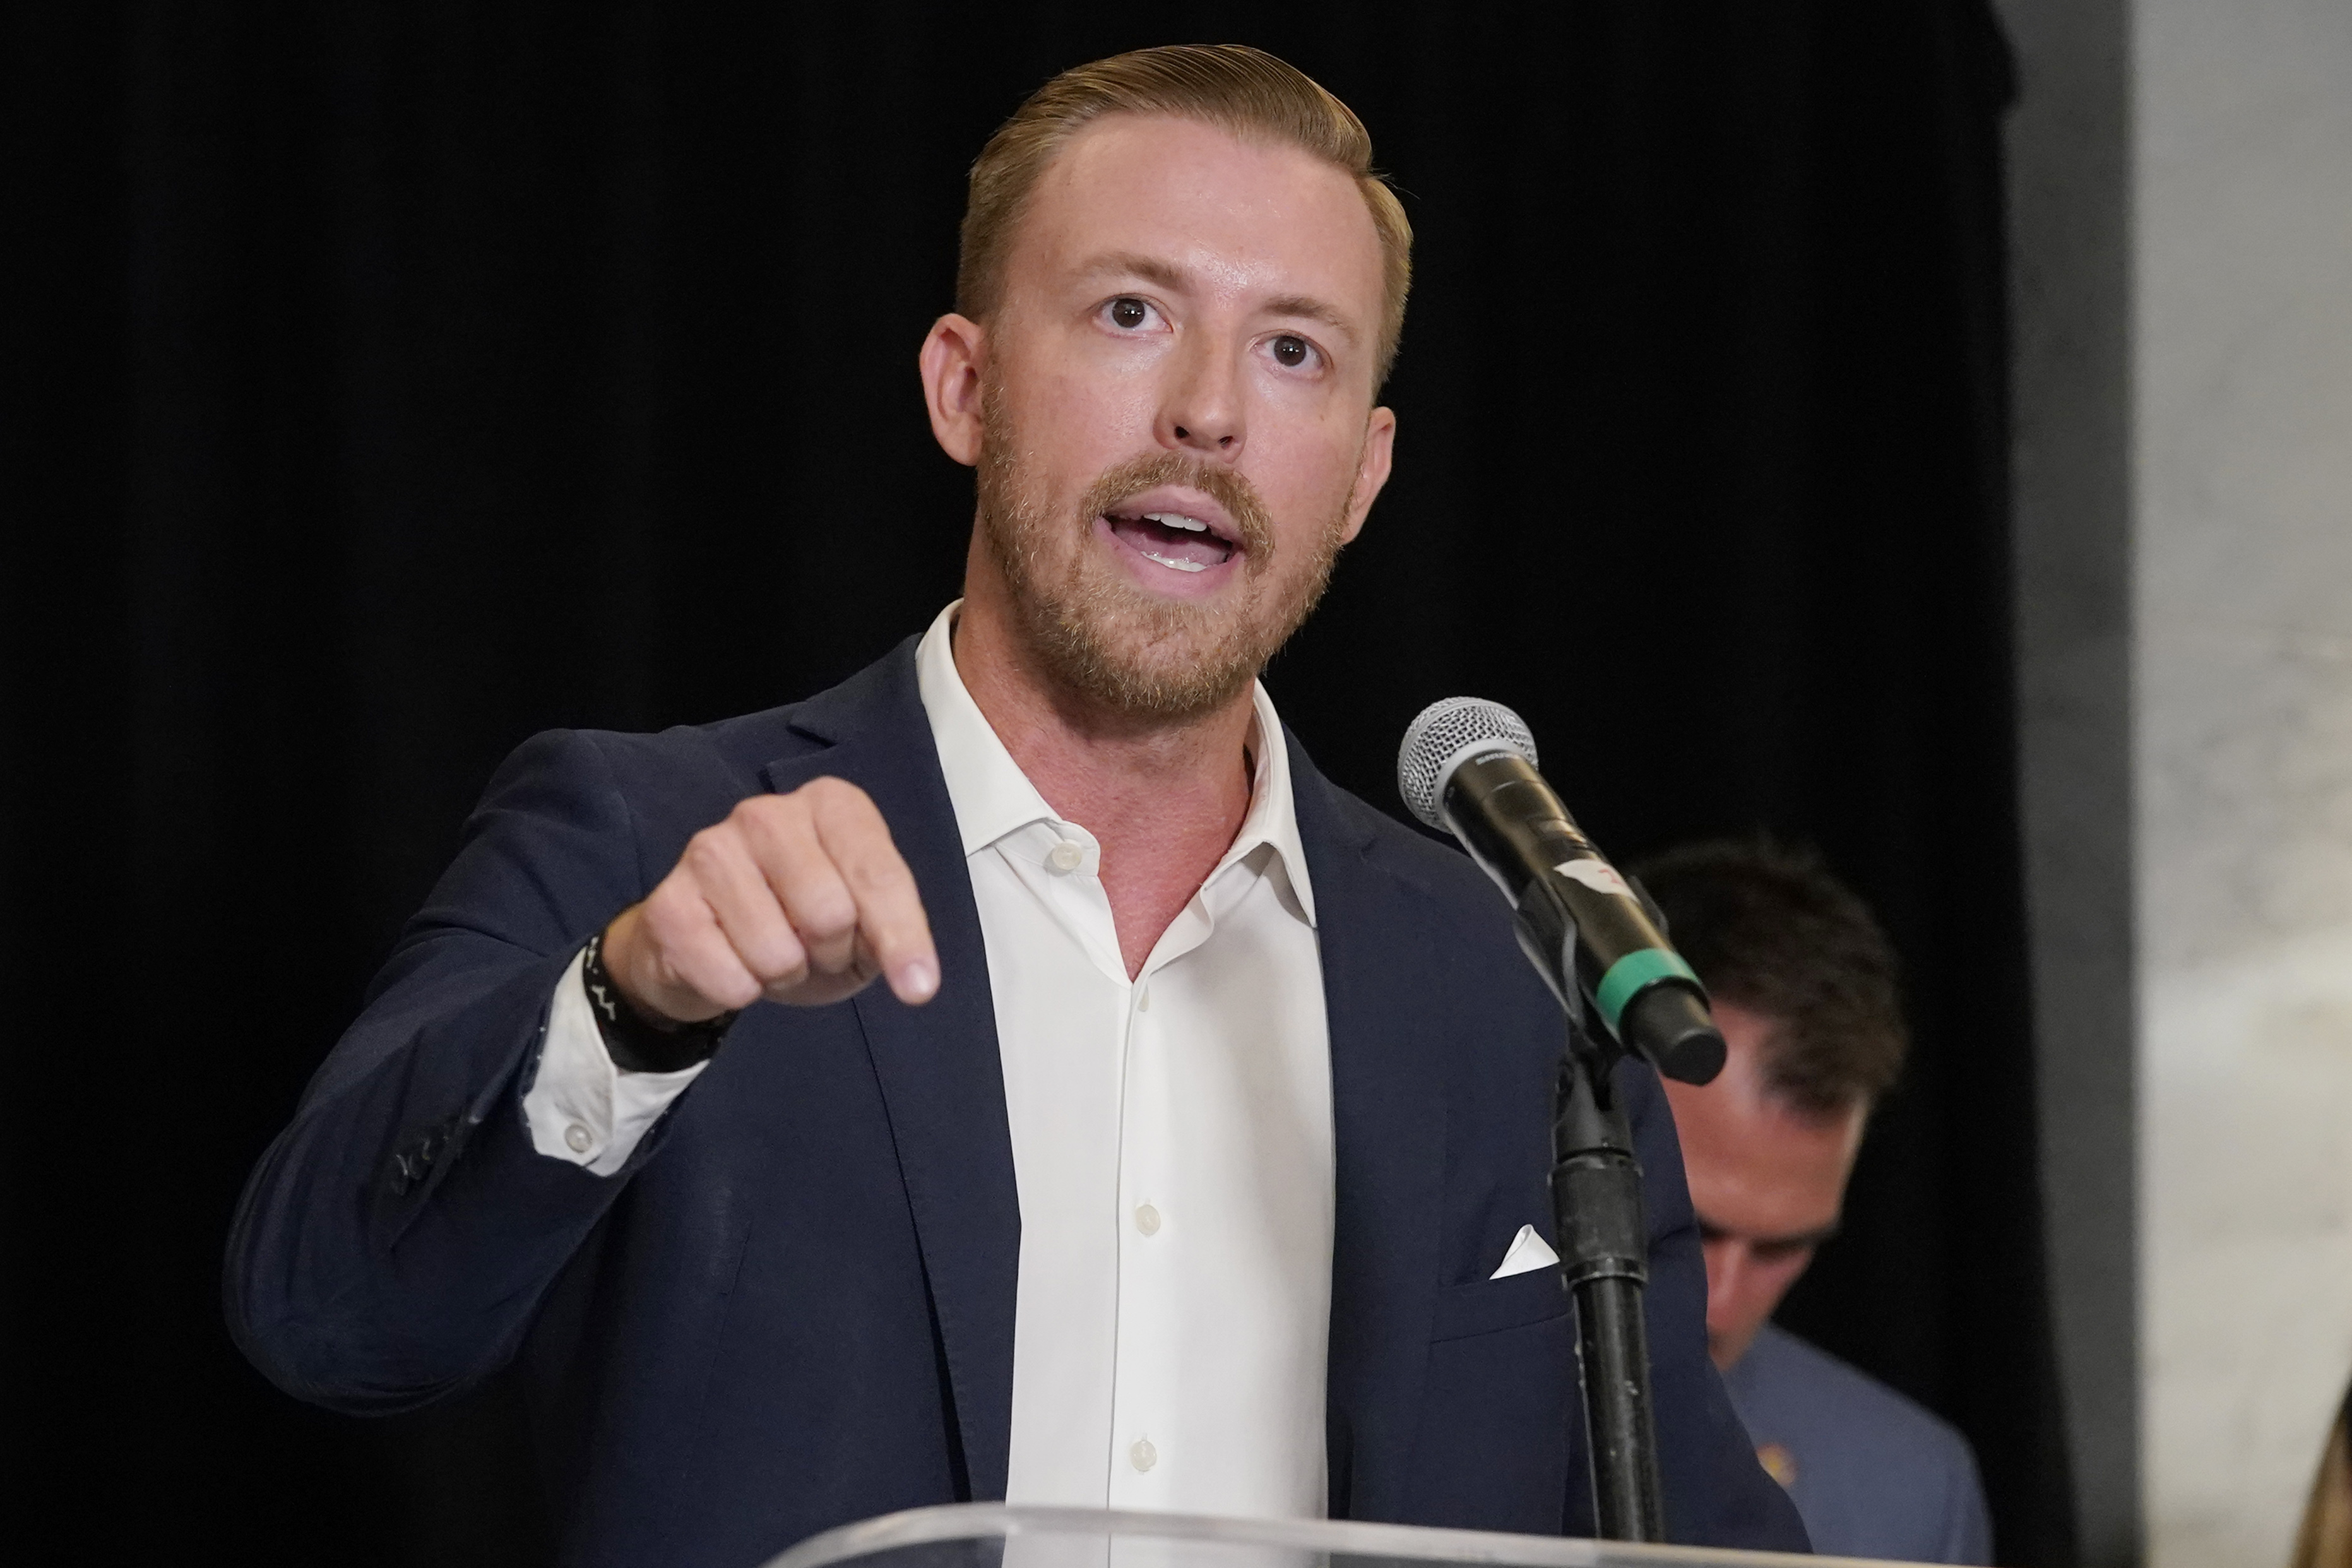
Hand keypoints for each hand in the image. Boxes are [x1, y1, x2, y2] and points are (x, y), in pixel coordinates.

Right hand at [599, 777, 938, 1020]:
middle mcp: (766, 814)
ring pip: (778, 953)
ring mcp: (710, 851)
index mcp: (829, 805)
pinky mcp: (668, 903)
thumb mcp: (862, 925)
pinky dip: (743, 991)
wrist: (706, 946)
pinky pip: (732, 980)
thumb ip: (890, 933)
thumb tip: (914, 979)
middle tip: (815, 949)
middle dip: (832, 953)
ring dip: (785, 975)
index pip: (878, 874)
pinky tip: (731, 963)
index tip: (918, 988)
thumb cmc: (799, 923)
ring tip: (772, 954)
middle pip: (830, 914)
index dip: (903, 937)